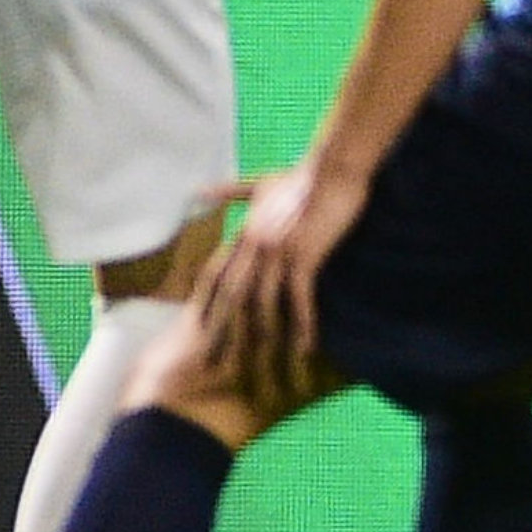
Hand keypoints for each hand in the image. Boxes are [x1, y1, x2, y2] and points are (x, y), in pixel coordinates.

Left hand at [200, 159, 365, 400]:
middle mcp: (252, 245)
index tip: (200, 331)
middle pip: (231, 298)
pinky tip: (306, 347)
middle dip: (224, 331)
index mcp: (243, 231)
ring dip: (265, 337)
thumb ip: (228, 191)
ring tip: (265, 364)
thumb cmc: (303, 176)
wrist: (334, 168)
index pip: (216, 275)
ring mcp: (276, 252)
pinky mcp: (303, 256)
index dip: (207, 305)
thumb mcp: (260, 184)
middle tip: (217, 362)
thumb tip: (197, 190)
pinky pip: (298, 300)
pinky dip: (302, 326)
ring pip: (263, 304)